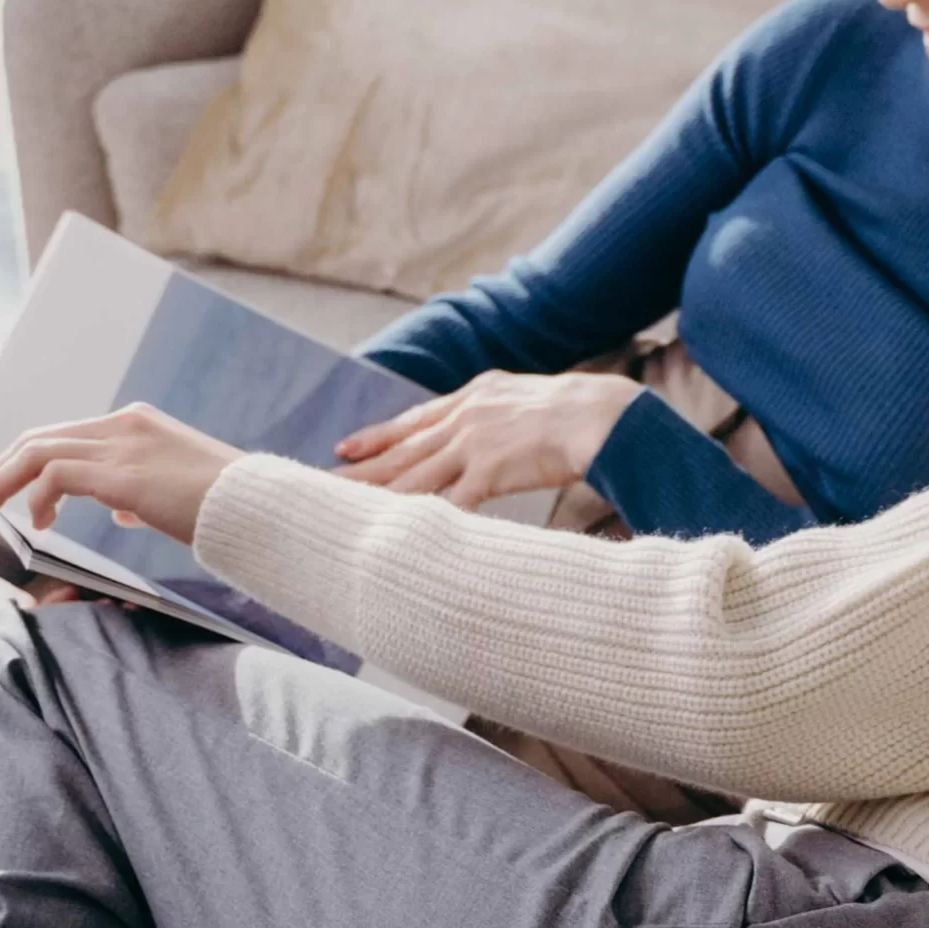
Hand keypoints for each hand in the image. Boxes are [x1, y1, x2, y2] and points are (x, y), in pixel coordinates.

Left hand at [0, 405, 241, 547]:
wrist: (260, 507)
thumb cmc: (227, 507)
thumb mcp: (176, 493)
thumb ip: (139, 493)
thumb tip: (116, 508)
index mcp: (136, 425)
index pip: (63, 436)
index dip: (25, 464)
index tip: (6, 495)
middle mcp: (124, 426)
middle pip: (37, 438)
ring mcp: (122, 446)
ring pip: (35, 453)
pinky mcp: (122, 473)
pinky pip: (54, 474)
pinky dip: (36, 497)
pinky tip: (40, 524)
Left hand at [335, 371, 639, 507]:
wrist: (603, 415)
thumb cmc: (580, 412)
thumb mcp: (529, 398)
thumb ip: (503, 414)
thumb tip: (497, 433)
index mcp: (476, 395)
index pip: (415, 420)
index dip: (378, 435)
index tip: (347, 445)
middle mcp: (467, 417)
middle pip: (403, 448)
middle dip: (362, 466)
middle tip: (324, 477)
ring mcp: (475, 444)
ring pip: (415, 474)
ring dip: (377, 492)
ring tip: (344, 504)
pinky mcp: (491, 471)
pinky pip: (449, 501)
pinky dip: (424, 516)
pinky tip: (400, 532)